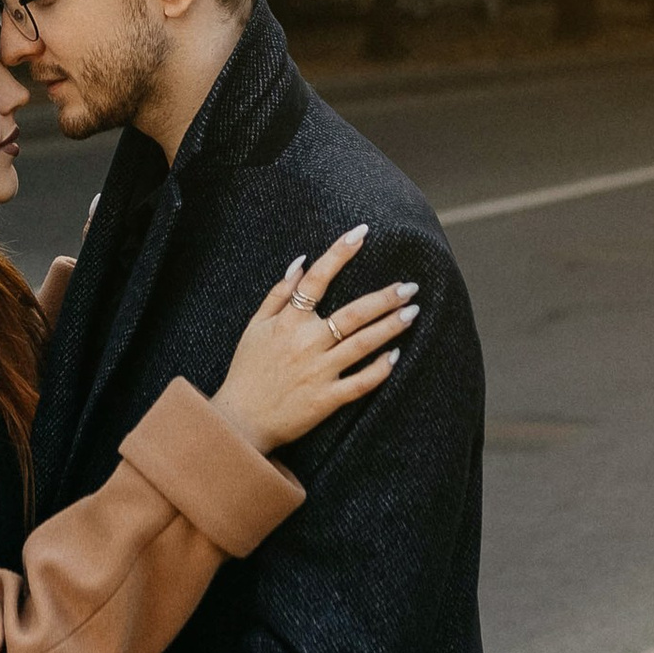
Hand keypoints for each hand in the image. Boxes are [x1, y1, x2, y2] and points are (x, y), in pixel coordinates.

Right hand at [211, 227, 416, 454]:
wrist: (240, 420)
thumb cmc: (247, 370)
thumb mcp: (255, 327)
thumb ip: (278, 294)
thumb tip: (300, 261)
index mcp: (288, 322)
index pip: (317, 279)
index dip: (339, 253)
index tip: (362, 233)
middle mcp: (305, 343)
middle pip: (352, 313)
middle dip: (384, 297)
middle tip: (410, 286)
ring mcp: (318, 372)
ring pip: (362, 344)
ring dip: (390, 327)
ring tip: (413, 312)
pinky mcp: (326, 400)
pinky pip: (360, 382)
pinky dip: (380, 369)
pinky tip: (396, 356)